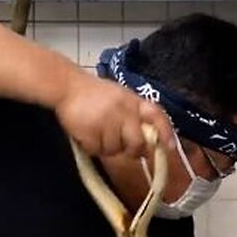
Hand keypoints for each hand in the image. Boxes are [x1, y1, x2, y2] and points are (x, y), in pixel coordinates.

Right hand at [54, 72, 175, 157]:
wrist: (66, 86)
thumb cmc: (94, 94)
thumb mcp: (119, 97)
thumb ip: (133, 115)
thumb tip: (147, 141)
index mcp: (133, 101)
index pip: (156, 116)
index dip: (165, 132)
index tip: (170, 147)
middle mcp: (124, 110)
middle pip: (137, 143)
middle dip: (132, 151)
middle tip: (124, 149)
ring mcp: (107, 121)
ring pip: (115, 150)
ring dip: (106, 146)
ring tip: (96, 131)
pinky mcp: (91, 131)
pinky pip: (97, 150)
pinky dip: (91, 147)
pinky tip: (86, 134)